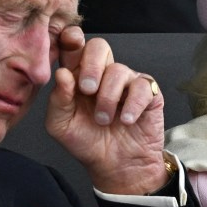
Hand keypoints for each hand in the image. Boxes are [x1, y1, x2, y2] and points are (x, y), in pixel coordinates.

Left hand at [45, 26, 168, 193]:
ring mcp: (126, 82)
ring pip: (118, 70)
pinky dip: (132, 105)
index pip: (74, 46)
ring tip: (104, 120)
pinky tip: (126, 120)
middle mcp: (102, 74)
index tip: (70, 42)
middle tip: (87, 90)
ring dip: (108, 97)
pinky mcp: (148, 93)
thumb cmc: (87, 143)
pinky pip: (142, 86)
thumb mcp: (61, 126)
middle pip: (99, 46)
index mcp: (77, 76)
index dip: (71, 39)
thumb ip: (58, 99)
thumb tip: (62, 74)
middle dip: (91, 66)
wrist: (115, 166)